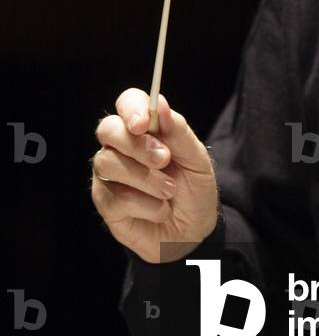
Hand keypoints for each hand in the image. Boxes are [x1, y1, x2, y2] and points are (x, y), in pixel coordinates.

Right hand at [90, 88, 219, 262]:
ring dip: (146, 178)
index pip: (127, 102)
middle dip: (136, 144)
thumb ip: (179, 132)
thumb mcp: (197, 159)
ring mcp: (109, 174)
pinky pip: (114, 196)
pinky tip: (159, 210)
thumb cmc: (194, 190)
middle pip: (108, 129)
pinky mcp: (105, 201)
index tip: (144, 123)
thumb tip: (160, 103)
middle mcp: (121, 146)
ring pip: (109, 163)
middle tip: (164, 159)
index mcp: (145, 128)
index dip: (132, 108)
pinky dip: (144, 204)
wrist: (193, 233)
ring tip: (169, 191)